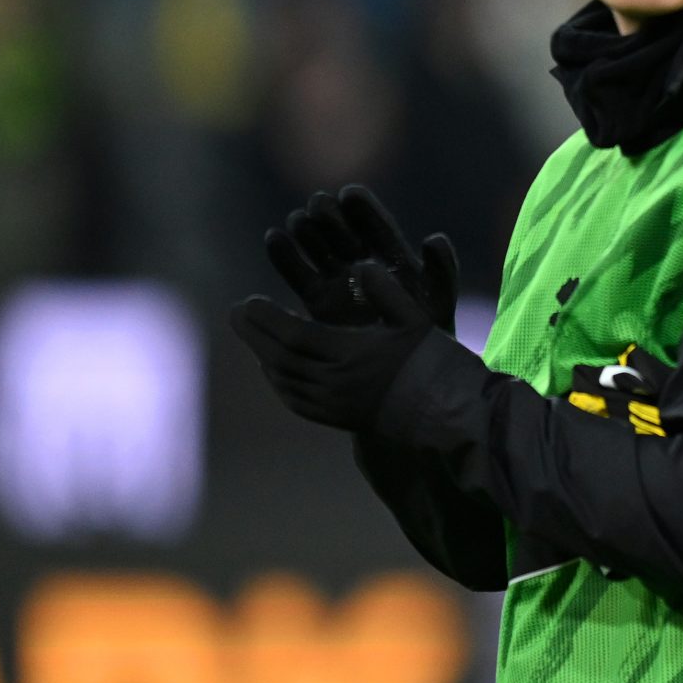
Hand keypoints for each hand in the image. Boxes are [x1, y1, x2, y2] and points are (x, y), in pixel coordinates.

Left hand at [229, 261, 437, 431]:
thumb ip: (386, 291)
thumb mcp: (416, 318)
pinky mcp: (337, 418)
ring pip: (284, 379)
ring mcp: (334, 405)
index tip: (248, 300)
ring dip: (262, 355)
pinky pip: (295, 400)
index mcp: (353, 354)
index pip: (295, 335)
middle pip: (280, 357)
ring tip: (251, 334)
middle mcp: (337, 383)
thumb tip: (360, 264)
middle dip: (254, 333)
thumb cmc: (432, 360)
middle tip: (236, 311)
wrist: (445, 411)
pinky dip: (278, 381)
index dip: (267, 318)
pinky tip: (273, 367)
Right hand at [265, 185, 459, 330]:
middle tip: (318, 203)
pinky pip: (298, 273)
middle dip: (331, 216)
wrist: (404, 373)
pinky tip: (274, 238)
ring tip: (297, 219)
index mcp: (395, 257)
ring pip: (319, 248)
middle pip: (343, 231)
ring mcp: (339, 280)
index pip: (377, 225)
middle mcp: (365, 263)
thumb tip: (434, 238)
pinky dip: (285, 256)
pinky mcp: (317, 300)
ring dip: (307, 231)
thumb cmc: (431, 332)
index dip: (363, 209)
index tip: (349, 194)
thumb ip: (442, 269)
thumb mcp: (439, 298)